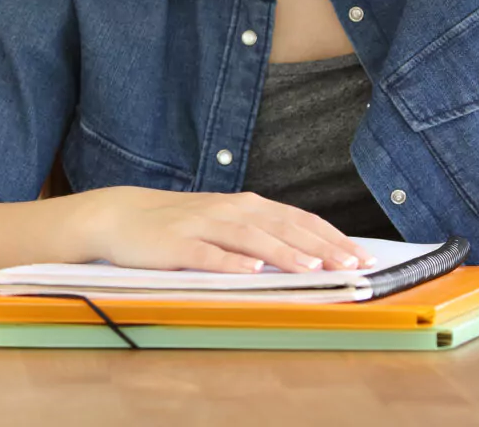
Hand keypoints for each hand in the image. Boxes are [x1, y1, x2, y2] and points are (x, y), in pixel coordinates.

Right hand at [75, 187, 374, 272]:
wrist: (117, 216)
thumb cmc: (176, 225)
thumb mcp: (221, 223)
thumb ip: (258, 234)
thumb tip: (307, 254)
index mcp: (242, 205)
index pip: (296, 219)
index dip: (330, 236)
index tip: (361, 255)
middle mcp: (227, 210)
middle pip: (280, 226)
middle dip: (319, 246)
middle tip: (351, 265)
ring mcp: (201, 226)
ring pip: (249, 238)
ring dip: (283, 253)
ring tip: (312, 268)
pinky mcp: (175, 246)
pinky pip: (207, 254)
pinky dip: (230, 262)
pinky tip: (251, 272)